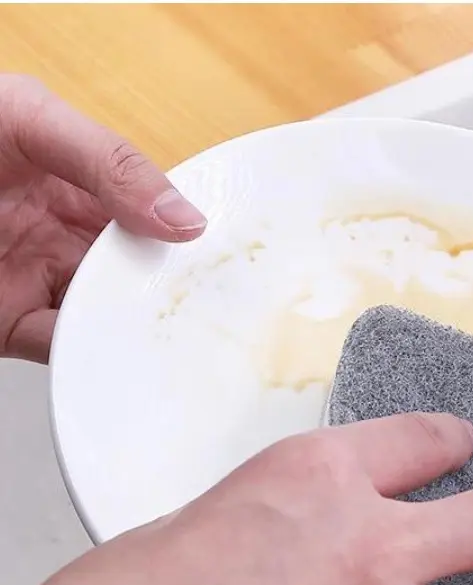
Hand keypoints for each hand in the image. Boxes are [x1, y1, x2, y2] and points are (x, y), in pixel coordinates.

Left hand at [0, 74, 205, 362]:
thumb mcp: (26, 121)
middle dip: (175, 283)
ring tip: (178, 329)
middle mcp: (64, 230)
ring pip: (111, 311)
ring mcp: (39, 279)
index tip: (229, 250)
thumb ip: (109, 161)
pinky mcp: (13, 324)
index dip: (190, 226)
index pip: (152, 206)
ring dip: (140, 321)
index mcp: (77, 177)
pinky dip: (94, 352)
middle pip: (139, 266)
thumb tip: (183, 216)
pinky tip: (120, 349)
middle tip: (216, 299)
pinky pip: (67, 344)